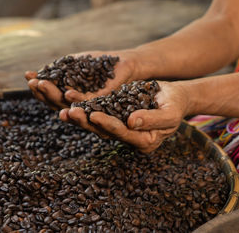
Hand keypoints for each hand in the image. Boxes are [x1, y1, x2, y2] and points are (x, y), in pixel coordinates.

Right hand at [25, 50, 138, 109]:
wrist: (129, 64)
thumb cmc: (104, 64)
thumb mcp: (80, 63)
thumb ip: (63, 69)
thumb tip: (41, 71)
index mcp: (72, 97)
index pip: (51, 95)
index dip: (38, 87)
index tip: (27, 76)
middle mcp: (80, 105)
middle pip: (56, 102)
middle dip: (42, 91)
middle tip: (32, 82)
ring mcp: (92, 106)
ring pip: (70, 105)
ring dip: (54, 96)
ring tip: (42, 84)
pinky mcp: (107, 103)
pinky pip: (91, 104)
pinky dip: (78, 100)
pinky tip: (67, 93)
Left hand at [59, 81, 190, 152]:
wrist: (173, 97)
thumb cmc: (175, 104)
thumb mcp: (170, 112)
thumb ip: (153, 119)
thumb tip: (132, 122)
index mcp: (143, 141)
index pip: (122, 133)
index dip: (107, 124)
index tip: (94, 114)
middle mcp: (128, 137)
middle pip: (103, 131)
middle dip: (86, 122)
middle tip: (70, 112)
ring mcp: (119, 127)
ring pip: (95, 123)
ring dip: (79, 116)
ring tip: (62, 108)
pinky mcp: (113, 115)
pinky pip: (95, 111)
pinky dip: (82, 106)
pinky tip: (68, 99)